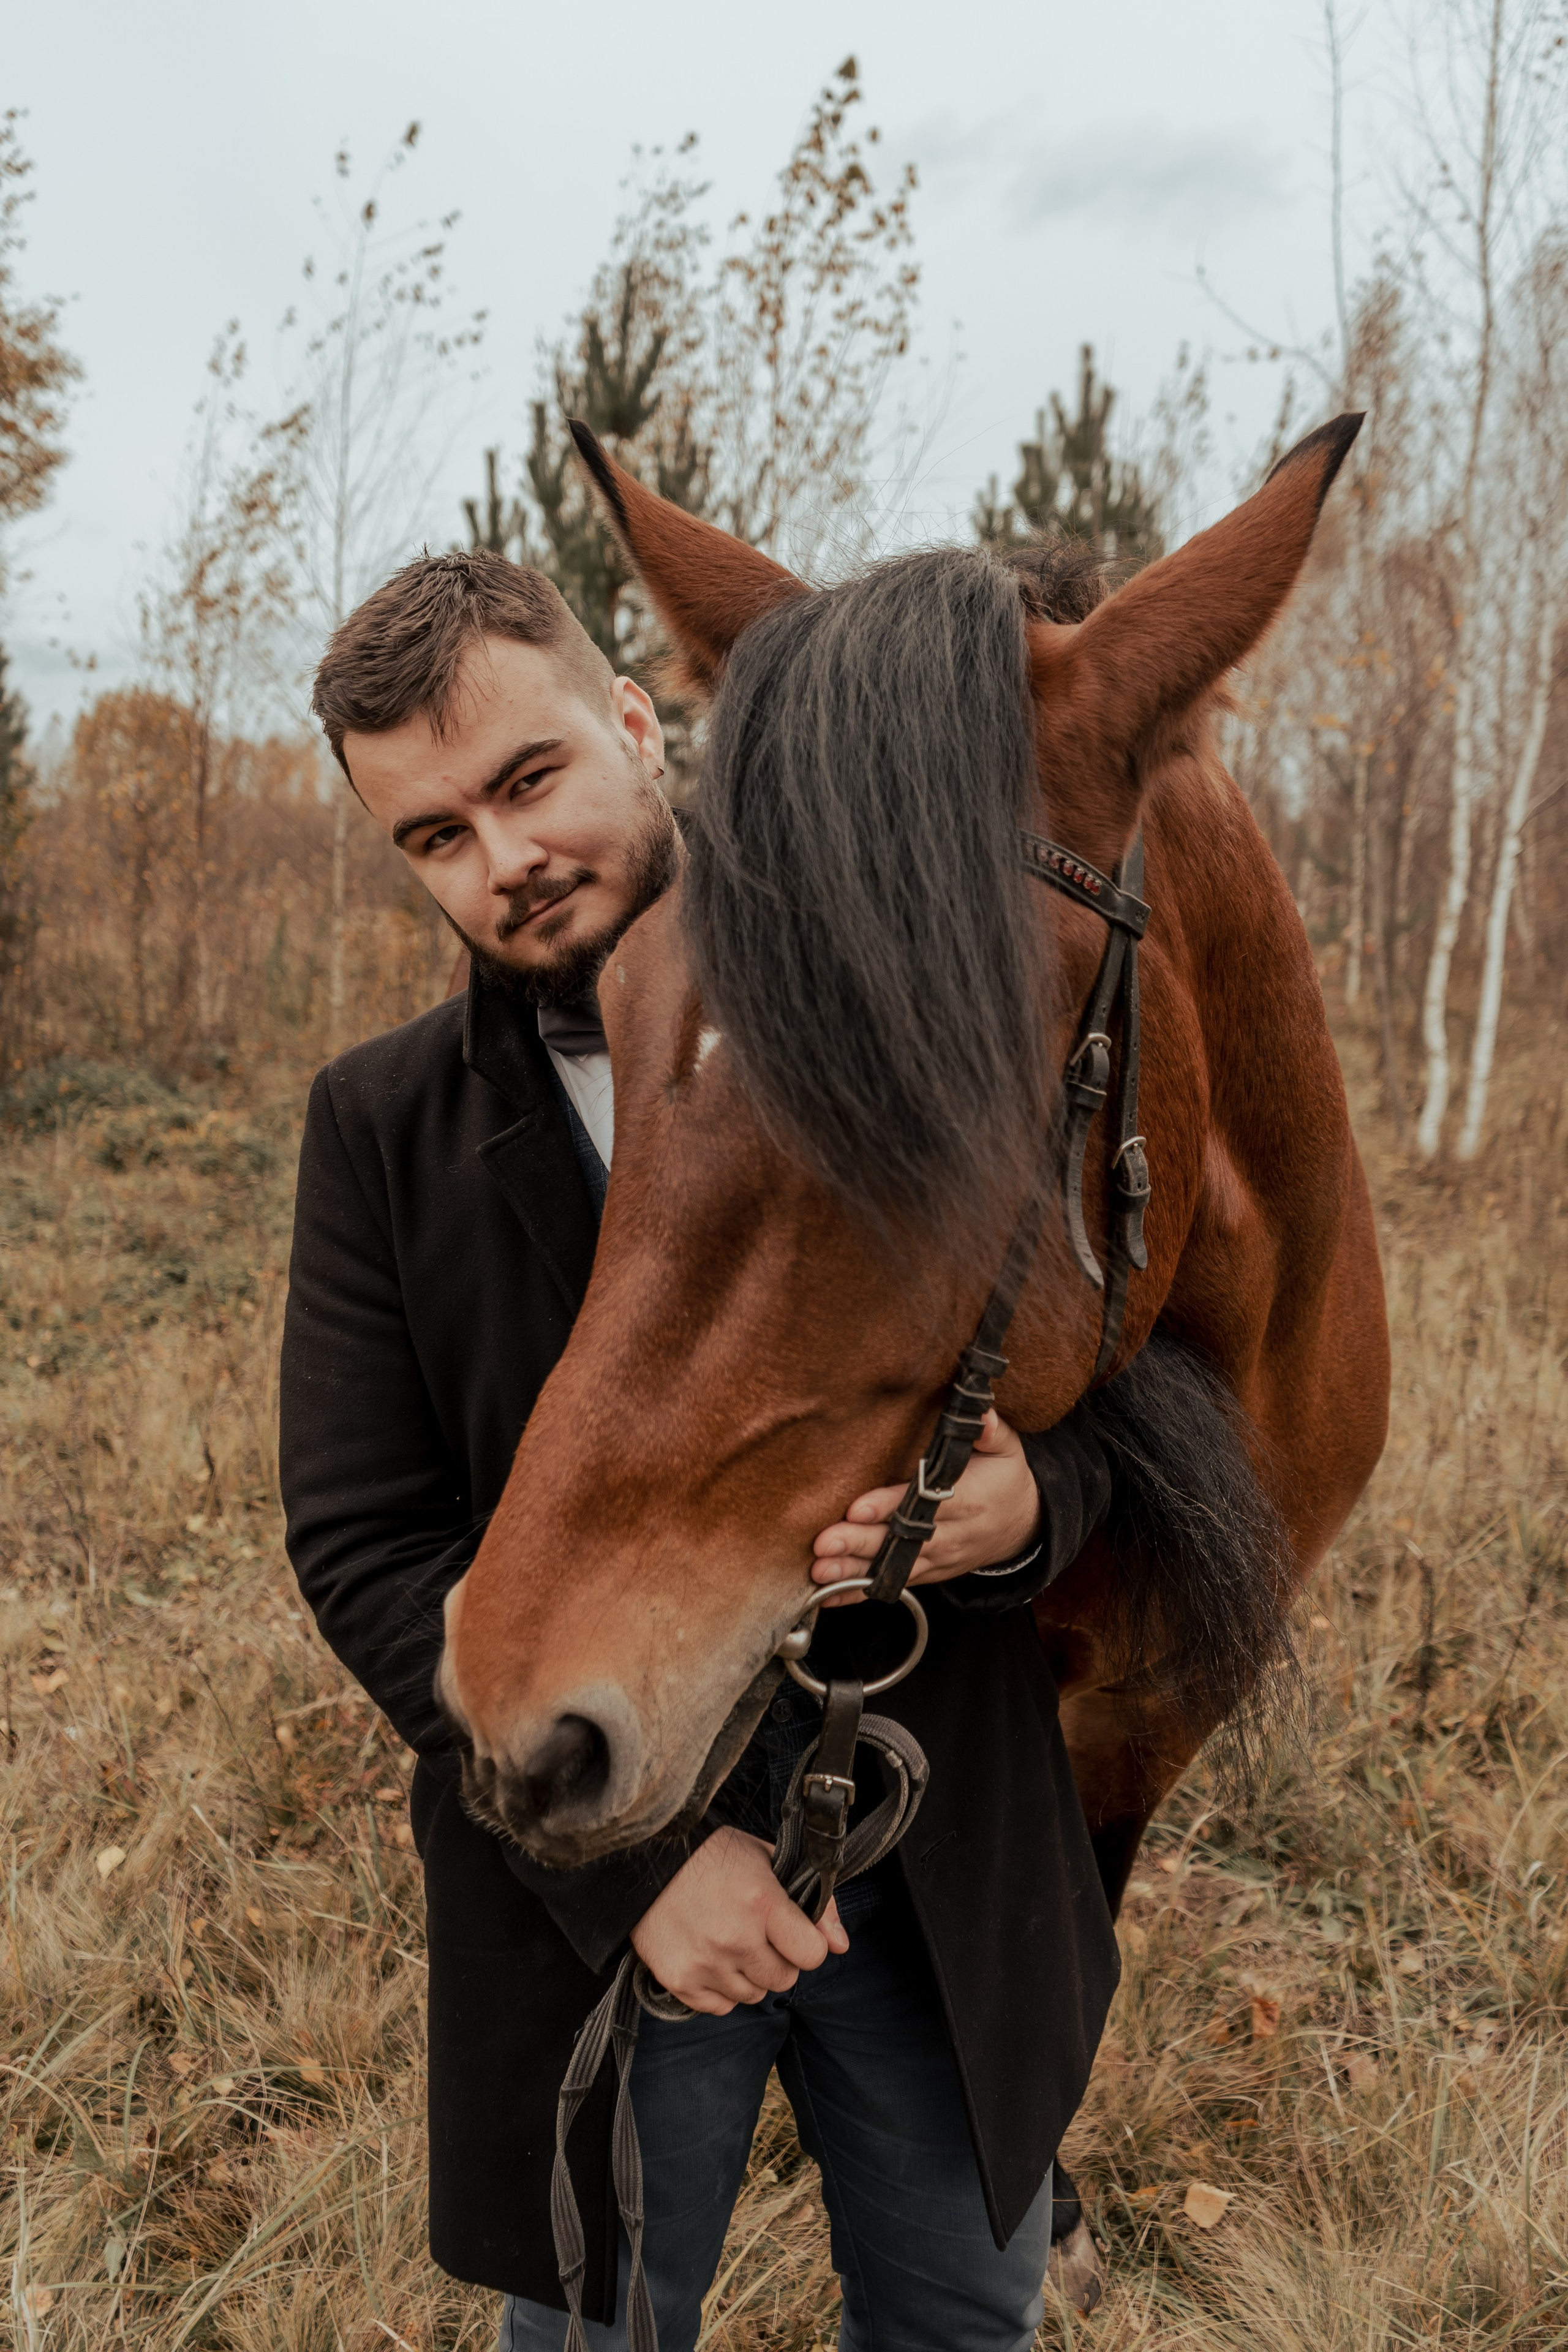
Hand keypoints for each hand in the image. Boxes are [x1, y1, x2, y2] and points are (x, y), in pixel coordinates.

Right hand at [630, 1827, 847, 2014]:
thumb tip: (841, 1945)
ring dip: (749, 1975)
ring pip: (753, 1996)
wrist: (644, 1862)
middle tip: (757, 1933)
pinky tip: (711, 1957)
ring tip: (730, 1941)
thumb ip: (813, 1901)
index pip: (812, 1955)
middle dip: (778, 1959)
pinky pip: (720, 2007)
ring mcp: (705, 1964)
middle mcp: (735, 1939)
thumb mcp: (767, 1859)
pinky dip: (720, 1989)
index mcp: (762, 1904)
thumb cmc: (710, 1856)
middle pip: (783, 1979)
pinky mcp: (679, 1981)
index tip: (793, 1931)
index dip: (808, 1944)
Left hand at [810, 1409, 1039, 1607]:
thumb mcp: (1008, 1451)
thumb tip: (981, 1413)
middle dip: (861, 1543)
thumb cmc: (1004, 1480)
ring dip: (854, 1571)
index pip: (925, 1504)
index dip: (890, 1507)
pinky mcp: (929, 1573)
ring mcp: (939, 1559)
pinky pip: (893, 1585)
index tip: (857, 1508)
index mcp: (970, 1500)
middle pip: (902, 1542)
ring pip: (893, 1568)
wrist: (1023, 1525)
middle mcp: (952, 1535)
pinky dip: (859, 1592)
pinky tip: (829, 1594)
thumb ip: (991, 1432)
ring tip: (819, 1571)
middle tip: (824, 1543)